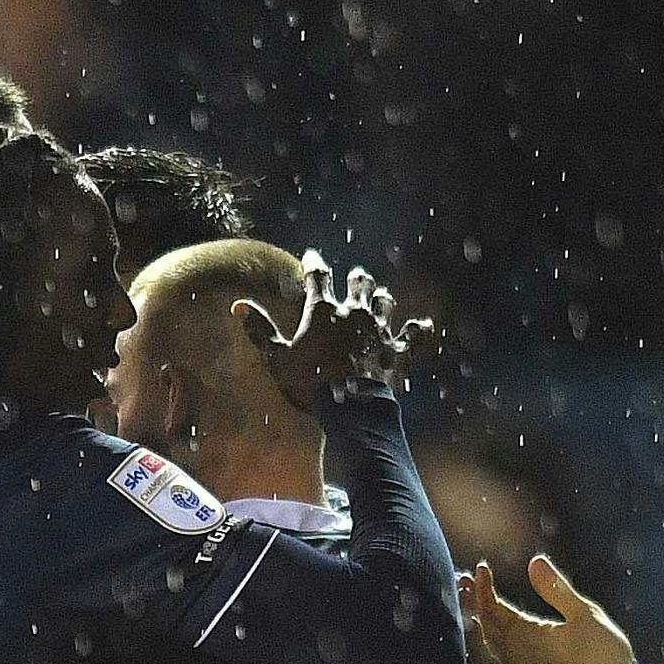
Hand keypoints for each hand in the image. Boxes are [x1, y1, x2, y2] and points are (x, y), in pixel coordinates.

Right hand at [237, 255, 436, 410]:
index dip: (313, 263)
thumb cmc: (310, 382)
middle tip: (355, 276)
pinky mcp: (397, 348)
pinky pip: (414, 334)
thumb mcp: (277, 358)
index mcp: (323, 310)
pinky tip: (424, 326)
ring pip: (384, 301)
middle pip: (359, 282)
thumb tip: (239, 306)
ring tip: (380, 296)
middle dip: (356, 278)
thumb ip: (260, 330)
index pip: (317, 276)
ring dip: (381, 298)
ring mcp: (378, 328)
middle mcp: (353, 311)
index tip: (312, 257)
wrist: (349, 406)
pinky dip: (418, 330)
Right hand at [459, 552, 636, 663]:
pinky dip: (481, 650)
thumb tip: (534, 561)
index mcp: (530, 628)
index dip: (486, 589)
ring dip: (470, 624)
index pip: (498, 607)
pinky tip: (475, 633)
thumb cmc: (604, 652)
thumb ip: (557, 591)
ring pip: (482, 643)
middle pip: (484, 624)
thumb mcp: (582, 614)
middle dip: (469, 603)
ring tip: (460, 602)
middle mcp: (517, 646)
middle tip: (459, 581)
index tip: (479, 570)